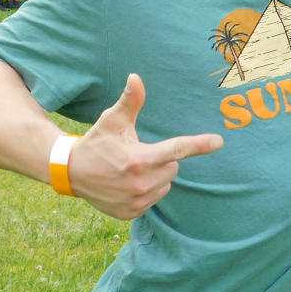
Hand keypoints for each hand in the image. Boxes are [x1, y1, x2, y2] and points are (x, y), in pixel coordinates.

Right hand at [68, 73, 223, 218]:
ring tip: (132, 170)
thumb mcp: (112, 121)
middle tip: (139, 154)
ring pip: (166, 184)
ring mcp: (136, 201)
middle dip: (163, 159)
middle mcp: (140, 183)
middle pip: (174, 167)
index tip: (219, 141)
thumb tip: (136, 78)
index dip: (199, 145)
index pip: (176, 150)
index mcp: (139, 159)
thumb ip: (130, 102)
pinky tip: (129, 184)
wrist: (71, 173)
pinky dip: (148, 191)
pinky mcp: (131, 213)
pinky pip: (155, 198)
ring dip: (156, 176)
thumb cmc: (97, 142)